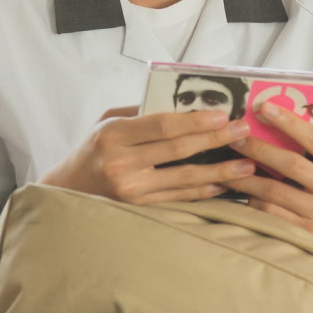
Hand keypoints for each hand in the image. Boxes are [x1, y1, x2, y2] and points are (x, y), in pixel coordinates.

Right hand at [39, 107, 254, 203]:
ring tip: (246, 165)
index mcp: (113, 135)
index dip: (195, 121)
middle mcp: (121, 164)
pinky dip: (203, 191)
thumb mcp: (107, 121)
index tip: (223, 115)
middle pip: (178, 150)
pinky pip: (178, 198)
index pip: (162, 125)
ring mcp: (130, 191)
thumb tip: (185, 103)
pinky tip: (224, 184)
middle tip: (243, 132)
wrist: (65, 191)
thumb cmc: (92, 149)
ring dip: (219, 171)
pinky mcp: (138, 210)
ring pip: (184, 179)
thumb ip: (142, 111)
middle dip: (216, 141)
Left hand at [222, 100, 312, 251]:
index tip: (264, 107)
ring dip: (247, 177)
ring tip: (227, 165)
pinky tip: (240, 192)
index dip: (288, 122)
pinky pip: (270, 214)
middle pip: (291, 164)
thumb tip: (291, 116)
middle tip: (235, 137)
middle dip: (259, 148)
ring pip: (275, 192)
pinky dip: (252, 201)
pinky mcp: (305, 234)